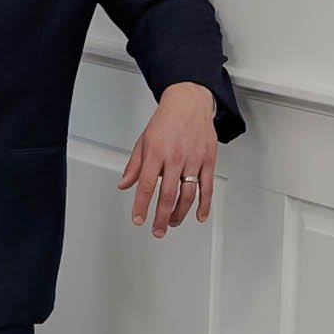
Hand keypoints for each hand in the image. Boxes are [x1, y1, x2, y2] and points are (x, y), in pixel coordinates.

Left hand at [118, 83, 218, 238]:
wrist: (189, 102)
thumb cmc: (165, 120)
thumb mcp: (143, 141)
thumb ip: (134, 166)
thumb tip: (124, 184)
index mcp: (156, 152)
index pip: (146, 185)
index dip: (142, 206)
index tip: (138, 219)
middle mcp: (175, 157)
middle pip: (168, 195)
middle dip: (161, 217)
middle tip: (157, 230)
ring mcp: (193, 159)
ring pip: (188, 194)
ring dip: (180, 213)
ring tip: (172, 222)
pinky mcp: (209, 160)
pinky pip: (207, 187)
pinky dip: (204, 204)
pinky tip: (199, 215)